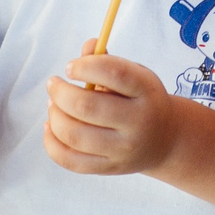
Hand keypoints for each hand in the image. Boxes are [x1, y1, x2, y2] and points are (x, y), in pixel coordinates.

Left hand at [45, 46, 177, 175]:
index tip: (70, 67)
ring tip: (53, 105)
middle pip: (87, 107)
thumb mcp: (134, 76)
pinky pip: (70, 160)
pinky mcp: (109, 168)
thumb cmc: (140, 100)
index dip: (85, 66)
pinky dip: (51, 143)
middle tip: (53, 84)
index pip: (114, 73)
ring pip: (74, 134)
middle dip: (60, 92)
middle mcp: (137, 122)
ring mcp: (123, 149)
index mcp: (146, 91)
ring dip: (54, 115)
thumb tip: (88, 46)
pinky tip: (50, 127)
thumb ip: (107, 61)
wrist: (164, 140)